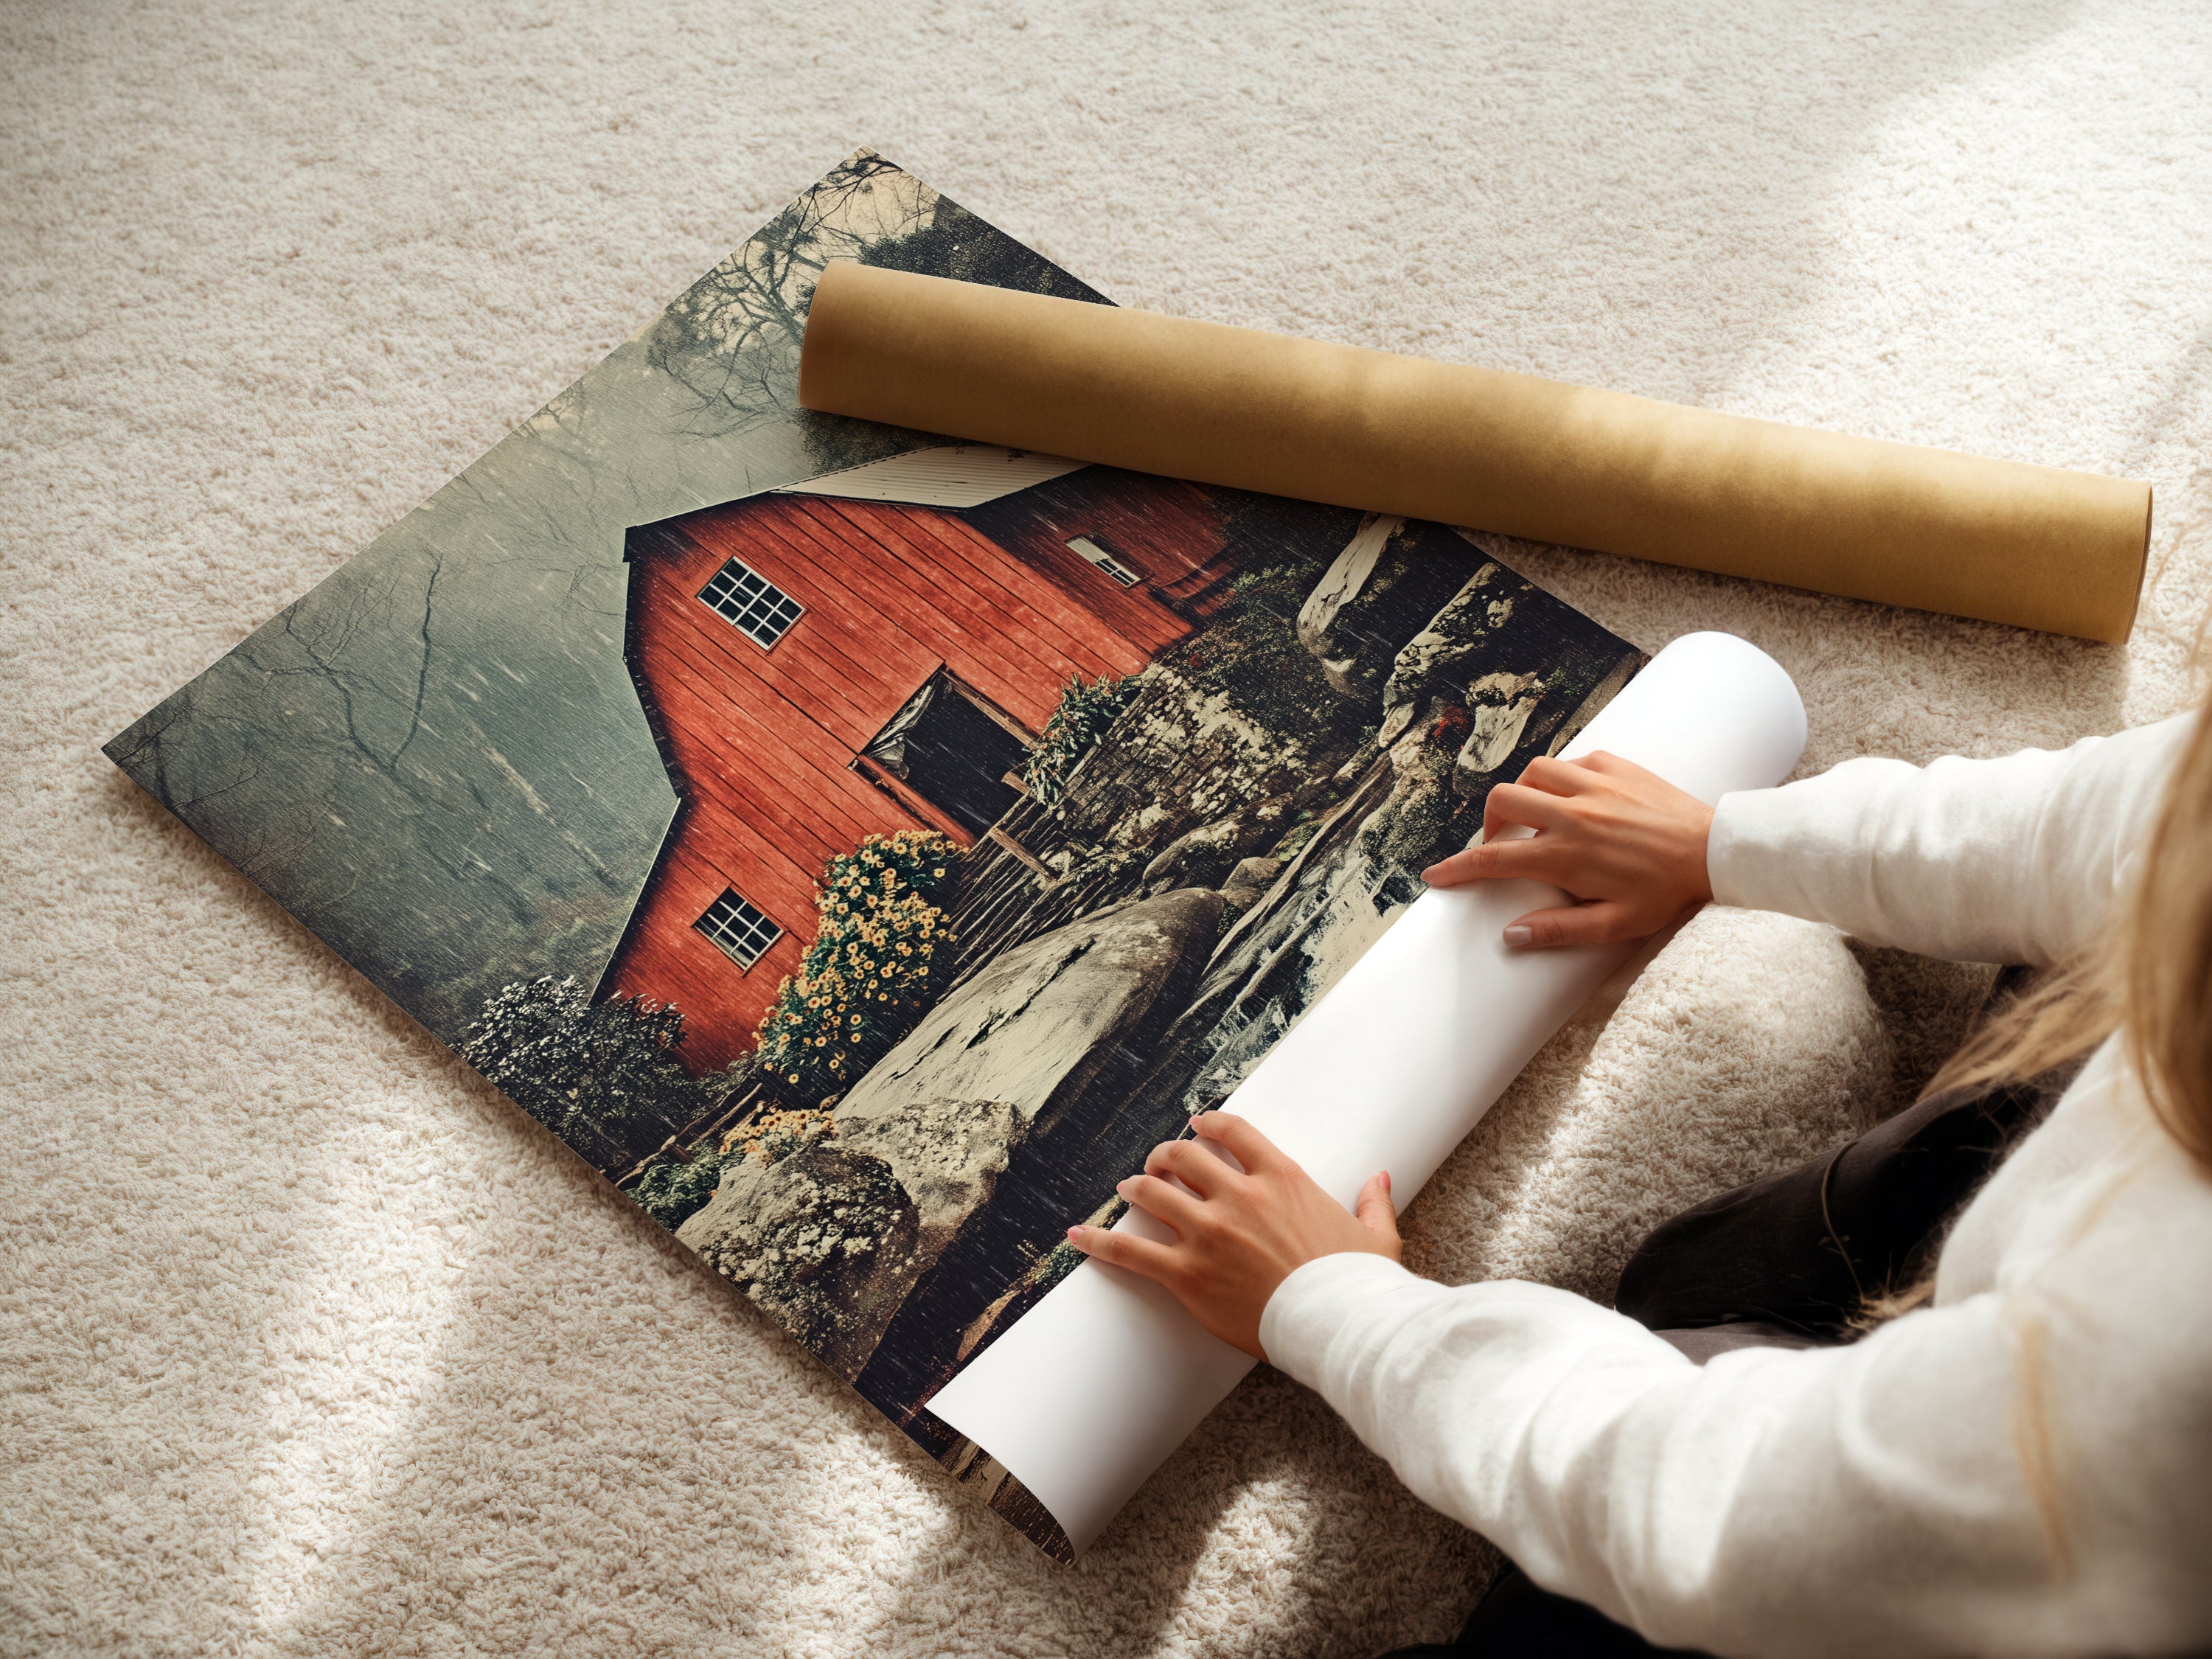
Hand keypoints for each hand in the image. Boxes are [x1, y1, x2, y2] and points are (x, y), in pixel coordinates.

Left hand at [1065, 1111, 1399, 1360]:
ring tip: (1127, 1188)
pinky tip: (1076, 1235)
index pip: (1233, 1132)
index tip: (1196, 1125)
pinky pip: (1130, 1251)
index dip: (1208, 1124)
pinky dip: (1099, 1241)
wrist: (1340, 1325)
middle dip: (1165, 1155)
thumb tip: (1380, 1178)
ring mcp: (1209, 1233)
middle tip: (1158, 1162)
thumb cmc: (1359, 1284)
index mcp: (1282, 1179)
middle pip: (1183, 1156)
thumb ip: (1373, 1201)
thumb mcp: (1375, 1236)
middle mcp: (1239, 1196)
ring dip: (1136, 1186)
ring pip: (1153, 1192)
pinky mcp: (1187, 1274)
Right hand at [1420, 751, 1713, 948]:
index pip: (1494, 859)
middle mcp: (1573, 813)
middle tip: (1501, 845)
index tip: (1436, 875)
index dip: (1458, 868)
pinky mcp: (1615, 766)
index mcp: (1566, 855)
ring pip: (1532, 772)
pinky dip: (1561, 778)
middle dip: (1489, 823)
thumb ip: (1559, 930)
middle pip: (1503, 801)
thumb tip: (1511, 935)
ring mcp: (1594, 784)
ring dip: (1523, 794)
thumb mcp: (1615, 925)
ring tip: (1535, 817)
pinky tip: (1574, 798)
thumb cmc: (1667, 892)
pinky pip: (1571, 761)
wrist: (1715, 851)